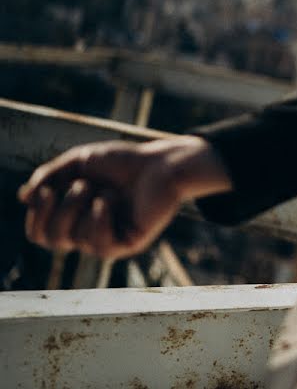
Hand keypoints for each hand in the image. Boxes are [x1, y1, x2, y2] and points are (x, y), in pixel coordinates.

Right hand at [18, 136, 231, 258]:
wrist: (161, 164)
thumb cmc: (123, 162)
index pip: (39, 231)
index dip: (37, 214)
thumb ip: (49, 177)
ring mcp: (107, 239)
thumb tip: (23, 198)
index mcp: (74, 214)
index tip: (47, 189)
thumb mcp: (78, 162)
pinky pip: (97, 245)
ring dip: (83, 206)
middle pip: (49, 239)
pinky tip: (110, 201)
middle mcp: (88, 230)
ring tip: (104, 188)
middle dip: (58, 209)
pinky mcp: (127, 244)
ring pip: (72, 239)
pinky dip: (98, 219)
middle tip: (81, 185)